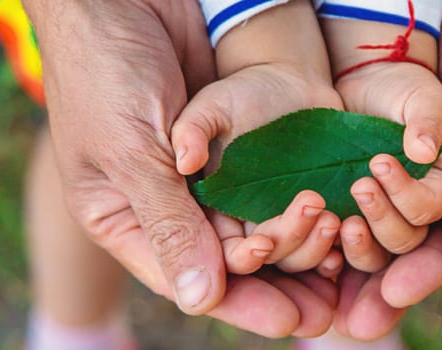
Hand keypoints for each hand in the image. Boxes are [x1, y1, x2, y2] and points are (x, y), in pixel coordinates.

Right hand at [23, 0, 337, 337]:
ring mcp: (206, 174)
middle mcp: (170, 203)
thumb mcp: (129, 153)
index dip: (241, 302)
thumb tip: (201, 301)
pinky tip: (335, 221)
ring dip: (296, 242)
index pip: (188, 276)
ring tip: (334, 247)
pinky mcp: (236, 144)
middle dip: (276, 284)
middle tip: (324, 307)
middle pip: (228, 260)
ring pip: (255, 225)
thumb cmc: (105, 73)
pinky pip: (271, 185)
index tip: (289, 320)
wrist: (129, 0)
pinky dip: (300, 204)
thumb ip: (167, 223)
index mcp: (128, 217)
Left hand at [321, 0, 441, 339]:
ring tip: (330, 248)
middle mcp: (440, 186)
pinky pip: (351, 187)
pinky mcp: (370, 146)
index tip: (388, 299)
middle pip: (408, 246)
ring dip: (353, 244)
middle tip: (350, 298)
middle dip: (379, 272)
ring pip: (377, 224)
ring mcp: (404, 169)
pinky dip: (333, 210)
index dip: (420, 276)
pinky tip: (312, 231)